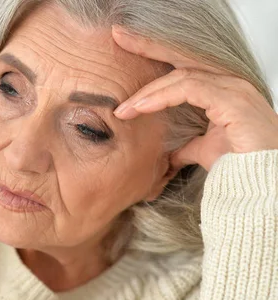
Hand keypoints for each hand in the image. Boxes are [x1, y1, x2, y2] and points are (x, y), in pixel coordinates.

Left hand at [111, 25, 277, 170]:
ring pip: (182, 76)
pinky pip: (190, 89)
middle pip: (183, 58)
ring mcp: (234, 89)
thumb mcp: (205, 150)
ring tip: (124, 107)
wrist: (261, 181)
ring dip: (148, 91)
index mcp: (223, 90)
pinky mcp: (233, 101)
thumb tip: (168, 155)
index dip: (156, 54)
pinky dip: (162, 97)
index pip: (184, 66)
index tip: (127, 46)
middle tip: (119, 37)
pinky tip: (141, 107)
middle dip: (149, 46)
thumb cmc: (241, 164)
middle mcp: (230, 83)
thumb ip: (187, 145)